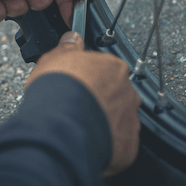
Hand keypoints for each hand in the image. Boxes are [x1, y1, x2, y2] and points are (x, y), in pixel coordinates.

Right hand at [26, 31, 140, 176]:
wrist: (62, 125)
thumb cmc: (60, 89)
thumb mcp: (55, 57)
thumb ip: (68, 47)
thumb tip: (72, 38)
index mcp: (115, 69)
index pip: (107, 71)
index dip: (91, 80)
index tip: (79, 86)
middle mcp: (128, 93)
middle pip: (117, 96)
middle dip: (100, 102)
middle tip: (78, 108)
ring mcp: (130, 121)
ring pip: (120, 122)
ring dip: (105, 124)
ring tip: (81, 129)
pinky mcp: (128, 147)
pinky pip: (120, 146)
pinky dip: (107, 147)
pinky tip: (88, 144)